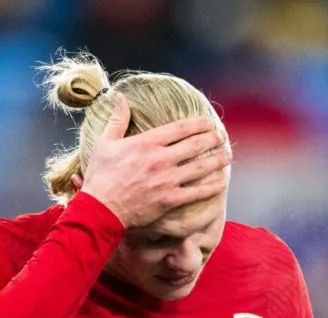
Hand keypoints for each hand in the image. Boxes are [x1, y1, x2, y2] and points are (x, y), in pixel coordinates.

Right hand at [77, 92, 230, 228]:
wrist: (100, 209)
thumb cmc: (100, 176)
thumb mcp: (104, 143)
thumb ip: (117, 119)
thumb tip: (120, 97)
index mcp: (147, 142)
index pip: (182, 128)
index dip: (200, 123)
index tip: (209, 122)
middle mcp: (161, 159)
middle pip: (196, 145)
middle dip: (213, 139)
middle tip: (221, 137)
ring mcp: (168, 180)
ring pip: (200, 167)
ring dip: (217, 160)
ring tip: (227, 156)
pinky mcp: (170, 200)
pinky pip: (196, 192)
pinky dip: (211, 187)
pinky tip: (221, 183)